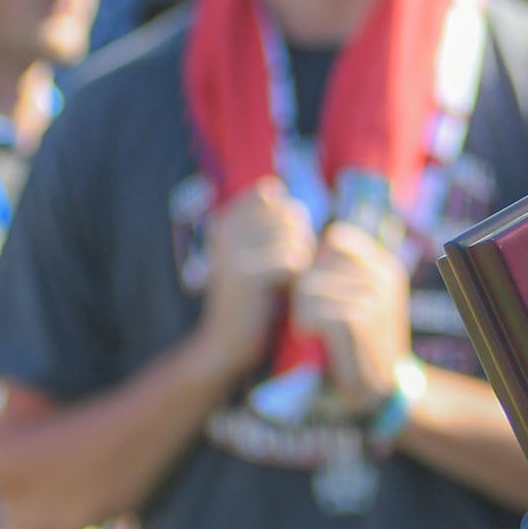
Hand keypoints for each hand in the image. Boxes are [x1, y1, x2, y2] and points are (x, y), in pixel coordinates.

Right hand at [193, 180, 314, 383]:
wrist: (228, 340)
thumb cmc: (252, 296)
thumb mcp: (254, 251)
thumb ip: (265, 221)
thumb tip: (278, 188)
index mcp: (223, 220)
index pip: (270, 193)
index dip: (290, 215)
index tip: (288, 240)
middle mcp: (223, 229)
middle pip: (287, 212)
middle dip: (303, 235)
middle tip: (298, 262)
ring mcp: (232, 250)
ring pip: (293, 236)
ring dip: (304, 257)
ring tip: (295, 277)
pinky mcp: (245, 274)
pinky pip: (292, 260)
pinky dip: (299, 275)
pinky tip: (290, 289)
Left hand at [292, 222, 411, 409]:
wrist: (380, 389)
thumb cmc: (359, 342)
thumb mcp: (358, 298)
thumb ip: (343, 269)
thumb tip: (318, 237)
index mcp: (386, 266)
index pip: (338, 238)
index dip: (318, 263)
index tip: (321, 292)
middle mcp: (384, 276)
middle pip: (315, 265)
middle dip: (305, 292)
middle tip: (318, 319)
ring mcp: (375, 297)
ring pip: (309, 287)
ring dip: (303, 312)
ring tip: (317, 331)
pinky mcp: (361, 319)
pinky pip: (314, 310)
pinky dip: (306, 326)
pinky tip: (315, 338)